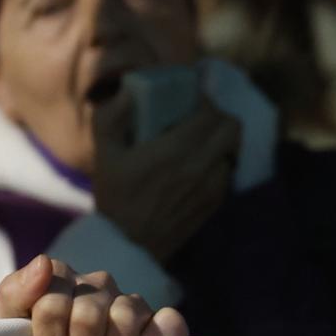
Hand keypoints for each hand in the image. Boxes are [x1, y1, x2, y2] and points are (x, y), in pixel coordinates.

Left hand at [0, 255, 188, 335]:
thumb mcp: (1, 323)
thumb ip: (15, 291)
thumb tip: (44, 261)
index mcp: (56, 275)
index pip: (53, 305)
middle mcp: (94, 282)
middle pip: (88, 316)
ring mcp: (126, 301)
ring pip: (127, 317)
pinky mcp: (154, 323)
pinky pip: (170, 322)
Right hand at [90, 94, 239, 258]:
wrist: (128, 244)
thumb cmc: (114, 194)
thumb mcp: (103, 152)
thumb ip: (112, 116)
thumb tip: (129, 91)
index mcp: (173, 150)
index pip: (209, 112)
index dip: (202, 100)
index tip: (189, 98)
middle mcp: (200, 166)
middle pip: (232, 127)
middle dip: (217, 116)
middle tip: (197, 117)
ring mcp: (212, 186)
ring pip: (233, 148)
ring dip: (219, 139)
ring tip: (198, 141)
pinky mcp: (216, 201)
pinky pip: (227, 170)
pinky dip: (217, 161)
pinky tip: (196, 166)